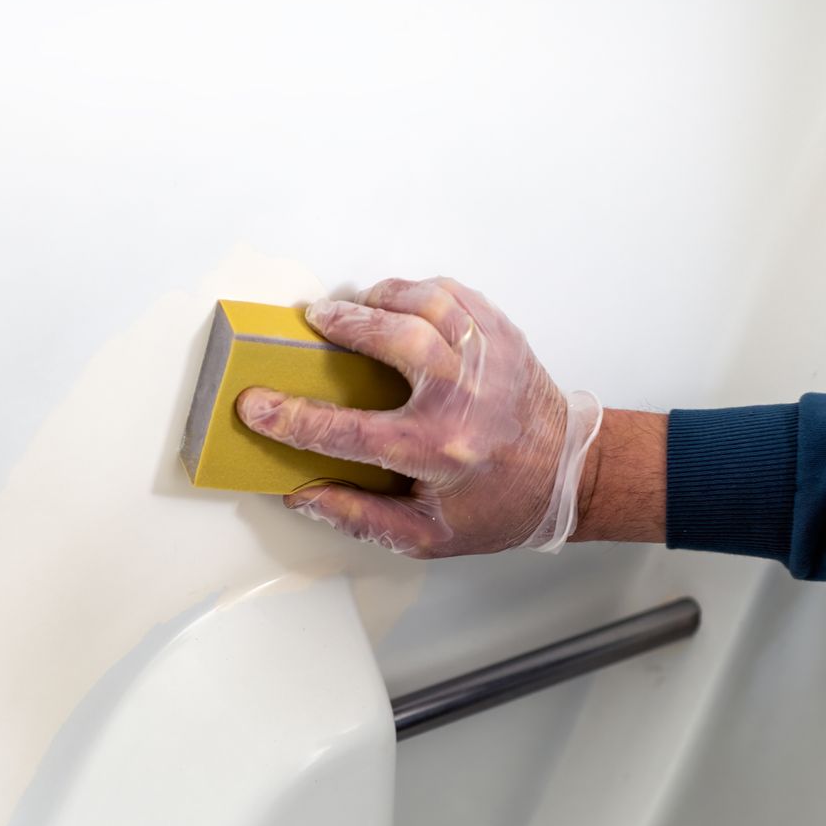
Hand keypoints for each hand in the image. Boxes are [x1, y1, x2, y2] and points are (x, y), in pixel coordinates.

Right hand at [234, 277, 600, 557]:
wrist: (569, 477)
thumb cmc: (498, 506)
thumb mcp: (427, 534)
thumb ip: (361, 517)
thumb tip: (304, 496)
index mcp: (439, 450)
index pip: (347, 432)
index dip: (293, 418)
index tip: (256, 406)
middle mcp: (466, 398)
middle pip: (396, 339)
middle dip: (345, 324)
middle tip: (314, 320)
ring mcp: (490, 359)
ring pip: (428, 303)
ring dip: (383, 297)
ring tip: (354, 305)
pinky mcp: (504, 336)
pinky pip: (455, 295)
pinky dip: (420, 291)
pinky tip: (398, 301)